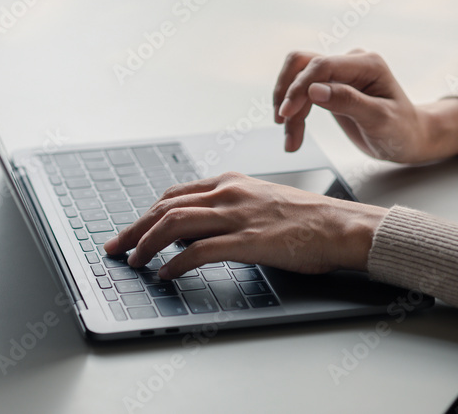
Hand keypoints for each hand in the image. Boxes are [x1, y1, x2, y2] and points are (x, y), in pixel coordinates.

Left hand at [102, 172, 385, 278]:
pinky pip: (198, 251)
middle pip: (165, 208)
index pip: (174, 195)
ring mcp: (236, 216)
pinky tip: (165, 274)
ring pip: (174, 224)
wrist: (341, 226)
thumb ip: (224, 210)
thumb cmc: (306, 219)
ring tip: (133, 262)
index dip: (146, 215)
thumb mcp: (258, 202)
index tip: (130, 231)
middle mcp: (228, 193)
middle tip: (115, 248)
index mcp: (229, 182)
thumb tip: (188, 232)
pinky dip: (174, 263)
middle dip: (134, 229)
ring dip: (146, 245)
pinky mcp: (247, 241)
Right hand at [273, 50, 457, 162]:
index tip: (287, 113)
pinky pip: (301, 93)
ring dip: (288, 107)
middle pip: (302, 67)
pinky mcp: (329, 86)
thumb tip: (314, 90)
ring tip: (291, 140)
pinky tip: (293, 135)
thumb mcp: (380, 119)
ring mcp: (339, 73)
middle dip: (289, 96)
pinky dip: (294, 114)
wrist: (409, 138)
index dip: (299, 87)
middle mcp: (351, 63)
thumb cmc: (402, 130)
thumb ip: (348, 102)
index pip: (321, 65)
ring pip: (296, 79)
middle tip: (284, 124)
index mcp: (367, 64)